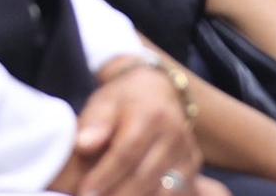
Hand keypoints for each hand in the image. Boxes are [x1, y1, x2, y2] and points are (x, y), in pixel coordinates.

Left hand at [50, 57, 202, 195]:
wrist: (160, 91)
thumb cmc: (124, 101)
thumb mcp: (104, 103)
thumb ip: (93, 124)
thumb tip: (83, 144)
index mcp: (151, 115)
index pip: (127, 152)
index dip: (105, 175)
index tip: (85, 191)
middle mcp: (174, 133)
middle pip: (145, 176)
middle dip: (117, 194)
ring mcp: (187, 150)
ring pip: (161, 189)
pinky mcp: (193, 164)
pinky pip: (175, 191)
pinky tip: (131, 194)